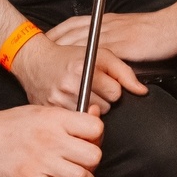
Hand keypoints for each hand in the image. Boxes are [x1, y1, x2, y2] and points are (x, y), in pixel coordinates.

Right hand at [0, 104, 104, 176]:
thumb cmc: (9, 125)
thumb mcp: (40, 112)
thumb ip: (68, 117)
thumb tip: (94, 116)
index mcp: (55, 119)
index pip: (96, 128)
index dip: (96, 138)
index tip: (88, 142)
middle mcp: (51, 139)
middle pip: (94, 157)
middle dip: (91, 164)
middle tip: (81, 164)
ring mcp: (40, 160)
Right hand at [9, 31, 146, 112]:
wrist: (35, 62)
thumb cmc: (68, 57)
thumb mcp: (99, 55)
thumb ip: (124, 71)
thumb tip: (141, 90)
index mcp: (83, 70)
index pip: (115, 93)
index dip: (112, 88)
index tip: (103, 83)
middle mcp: (70, 86)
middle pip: (104, 108)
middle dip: (102, 99)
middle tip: (90, 89)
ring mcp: (59, 102)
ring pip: (91, 117)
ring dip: (90, 108)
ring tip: (80, 94)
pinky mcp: (51, 113)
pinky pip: (75, 122)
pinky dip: (77, 114)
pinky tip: (71, 102)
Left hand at [47, 0, 176, 63]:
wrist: (175, 25)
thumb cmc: (154, 30)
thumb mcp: (127, 30)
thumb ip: (112, 40)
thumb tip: (98, 53)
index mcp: (105, 21)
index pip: (72, 26)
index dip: (56, 36)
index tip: (42, 45)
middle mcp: (105, 26)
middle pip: (71, 35)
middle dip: (53, 46)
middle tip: (37, 60)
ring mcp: (113, 36)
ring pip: (82, 46)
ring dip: (65, 58)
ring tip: (51, 71)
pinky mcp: (124, 47)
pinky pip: (101, 57)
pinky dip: (88, 66)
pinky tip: (78, 77)